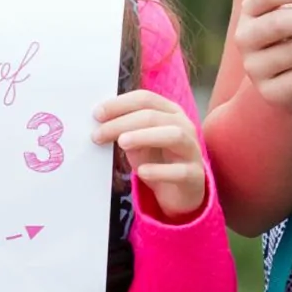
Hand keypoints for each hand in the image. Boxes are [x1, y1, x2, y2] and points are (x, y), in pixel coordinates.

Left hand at [94, 88, 206, 219]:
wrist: (178, 192)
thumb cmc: (157, 162)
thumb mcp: (137, 143)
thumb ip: (124, 130)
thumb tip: (100, 124)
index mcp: (170, 112)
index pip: (145, 99)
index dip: (120, 104)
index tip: (97, 114)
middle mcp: (184, 126)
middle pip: (154, 116)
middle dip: (123, 122)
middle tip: (99, 134)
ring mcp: (192, 150)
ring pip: (174, 135)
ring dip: (144, 136)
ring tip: (122, 143)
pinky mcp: (194, 175)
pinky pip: (180, 171)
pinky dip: (159, 170)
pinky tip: (142, 172)